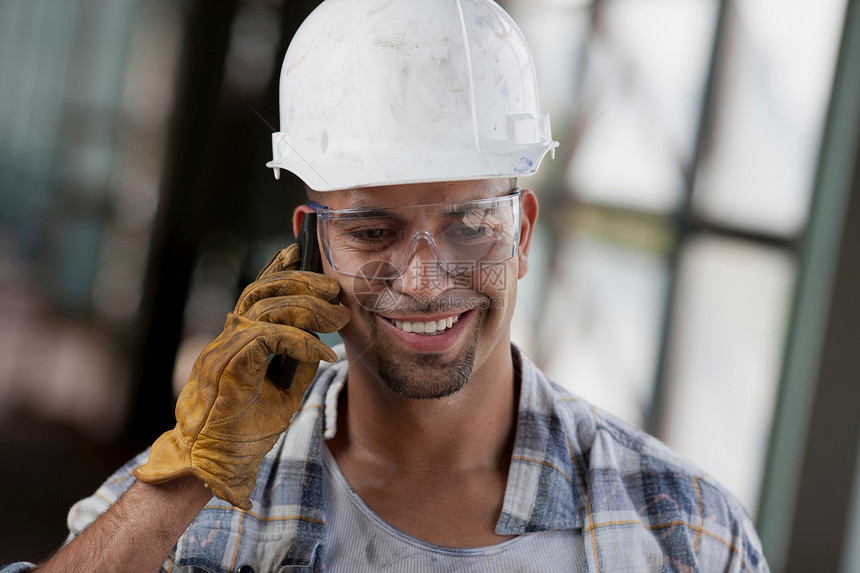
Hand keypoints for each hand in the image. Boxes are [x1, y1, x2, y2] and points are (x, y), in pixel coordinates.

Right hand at [134, 245, 349, 508]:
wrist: (214, 465)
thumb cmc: (242, 432)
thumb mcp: (283, 394)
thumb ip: (297, 366)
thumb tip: (321, 343)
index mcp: (236, 342)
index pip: (255, 293)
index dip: (275, 269)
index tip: (298, 251)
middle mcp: (228, 339)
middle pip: (262, 291)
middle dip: (301, 281)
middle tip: (334, 287)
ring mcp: (225, 350)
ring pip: (264, 306)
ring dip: (307, 306)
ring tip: (337, 317)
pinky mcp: (229, 365)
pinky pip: (268, 336)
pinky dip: (301, 340)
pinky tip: (324, 351)